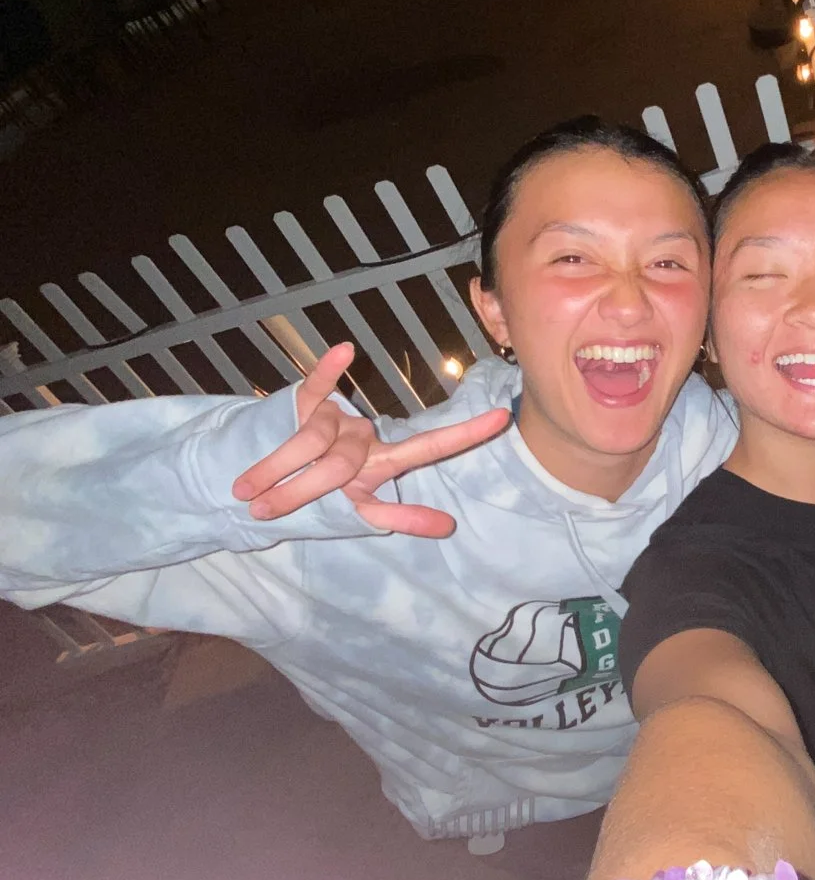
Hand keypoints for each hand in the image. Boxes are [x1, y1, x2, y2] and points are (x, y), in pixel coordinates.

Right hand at [230, 342, 509, 537]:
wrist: (265, 478)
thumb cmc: (319, 496)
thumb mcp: (358, 510)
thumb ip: (398, 518)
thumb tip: (447, 526)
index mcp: (383, 462)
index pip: (429, 447)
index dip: (464, 435)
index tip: (504, 418)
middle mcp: (364, 435)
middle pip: (340, 464)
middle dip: (297, 491)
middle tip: (261, 510)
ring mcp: (335, 416)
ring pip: (312, 440)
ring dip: (275, 468)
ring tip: (245, 492)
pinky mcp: (304, 400)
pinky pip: (318, 384)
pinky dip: (329, 370)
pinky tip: (344, 353)